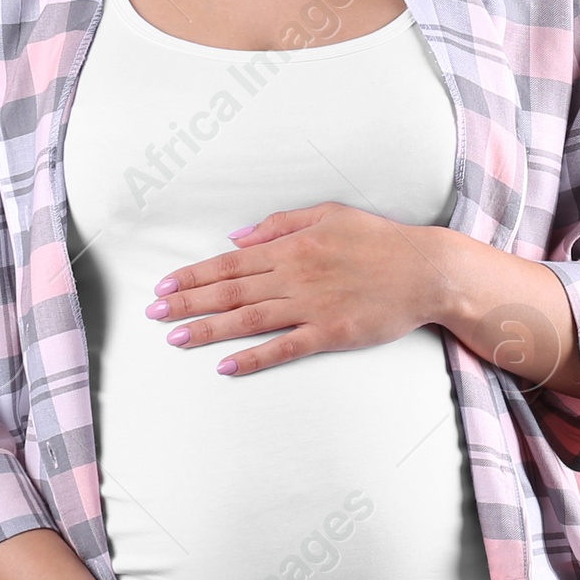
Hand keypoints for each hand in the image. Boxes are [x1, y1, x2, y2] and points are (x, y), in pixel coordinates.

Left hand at [145, 202, 447, 376]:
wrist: (426, 270)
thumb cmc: (379, 240)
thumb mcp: (329, 214)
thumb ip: (281, 223)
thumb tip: (238, 236)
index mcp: (292, 247)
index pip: (231, 261)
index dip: (195, 274)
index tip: (165, 284)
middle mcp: (295, 276)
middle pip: (230, 290)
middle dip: (187, 302)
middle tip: (153, 313)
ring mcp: (312, 306)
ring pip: (248, 319)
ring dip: (207, 329)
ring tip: (174, 338)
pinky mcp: (331, 334)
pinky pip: (284, 348)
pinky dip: (253, 358)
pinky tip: (225, 366)